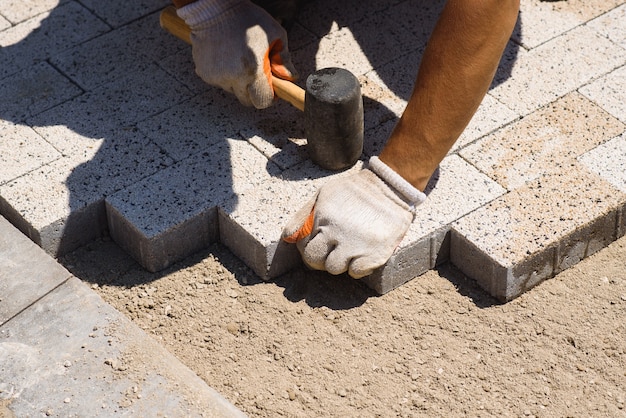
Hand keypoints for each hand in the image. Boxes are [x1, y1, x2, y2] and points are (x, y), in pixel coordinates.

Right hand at [177, 0, 296, 108]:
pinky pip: (220, 82)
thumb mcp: (275, 35)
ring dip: (239, 81)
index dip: (269, 96)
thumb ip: (284, 60)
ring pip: (233, 91)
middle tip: (257, 73)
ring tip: (240, 59)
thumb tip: (289, 78)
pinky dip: (225, 74)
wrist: (215, 8)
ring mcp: (217, 77)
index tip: (271, 88)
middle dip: (254, 91)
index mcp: (253, 70)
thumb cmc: (247, 19)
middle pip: (247, 100)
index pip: (263, 101)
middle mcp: (233, 77)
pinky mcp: (205, 73)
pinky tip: (227, 57)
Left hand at [282, 157, 426, 277]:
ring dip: (338, 261)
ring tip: (348, 248)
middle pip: (315, 262)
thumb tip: (288, 238)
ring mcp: (356, 245)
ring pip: (334, 269)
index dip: (309, 246)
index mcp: (323, 218)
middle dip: (319, 258)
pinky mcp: (375, 255)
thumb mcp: (323, 195)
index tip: (320, 241)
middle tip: (331, 249)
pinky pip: (355, 273)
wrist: (390, 187)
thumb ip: (303, 216)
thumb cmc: (353, 191)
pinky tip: (362, 253)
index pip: (303, 247)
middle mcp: (337, 233)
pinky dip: (357, 266)